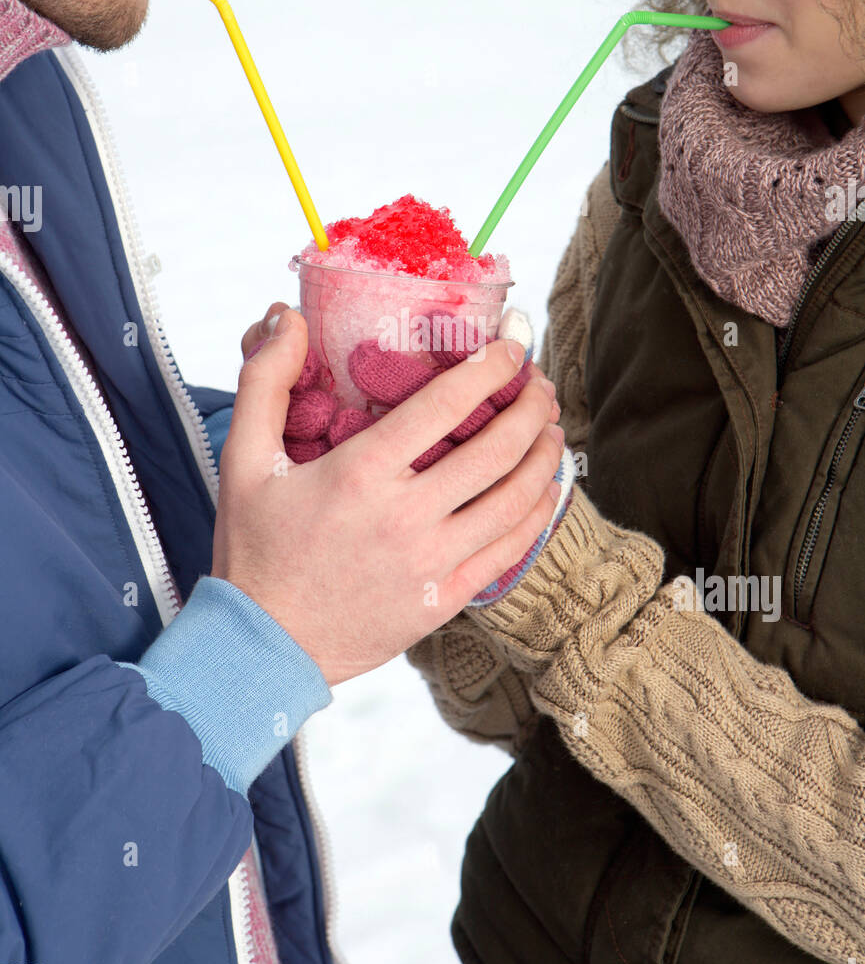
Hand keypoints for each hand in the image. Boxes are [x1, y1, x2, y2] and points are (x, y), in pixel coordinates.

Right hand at [212, 303, 563, 684]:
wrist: (260, 648)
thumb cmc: (252, 549)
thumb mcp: (242, 458)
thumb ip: (265, 380)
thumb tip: (285, 315)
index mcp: (361, 473)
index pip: (446, 403)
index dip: (490, 366)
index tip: (512, 343)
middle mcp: (405, 516)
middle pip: (496, 447)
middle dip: (532, 406)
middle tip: (541, 383)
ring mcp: (430, 562)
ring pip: (513, 499)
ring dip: (544, 455)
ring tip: (552, 428)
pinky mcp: (442, 600)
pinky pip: (508, 551)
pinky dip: (536, 513)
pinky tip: (543, 489)